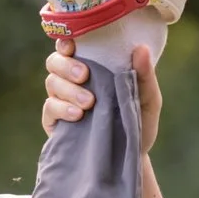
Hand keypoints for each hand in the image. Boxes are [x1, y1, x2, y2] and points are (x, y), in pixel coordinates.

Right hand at [41, 39, 161, 152]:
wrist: (130, 155)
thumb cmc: (139, 121)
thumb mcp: (148, 100)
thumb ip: (145, 75)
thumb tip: (141, 48)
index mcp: (93, 67)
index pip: (71, 46)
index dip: (66, 42)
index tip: (73, 46)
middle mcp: (73, 80)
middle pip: (54, 61)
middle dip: (66, 65)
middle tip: (84, 75)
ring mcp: (62, 100)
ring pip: (51, 82)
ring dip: (68, 89)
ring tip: (89, 102)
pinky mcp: (55, 121)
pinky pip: (49, 107)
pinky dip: (62, 108)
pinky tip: (78, 116)